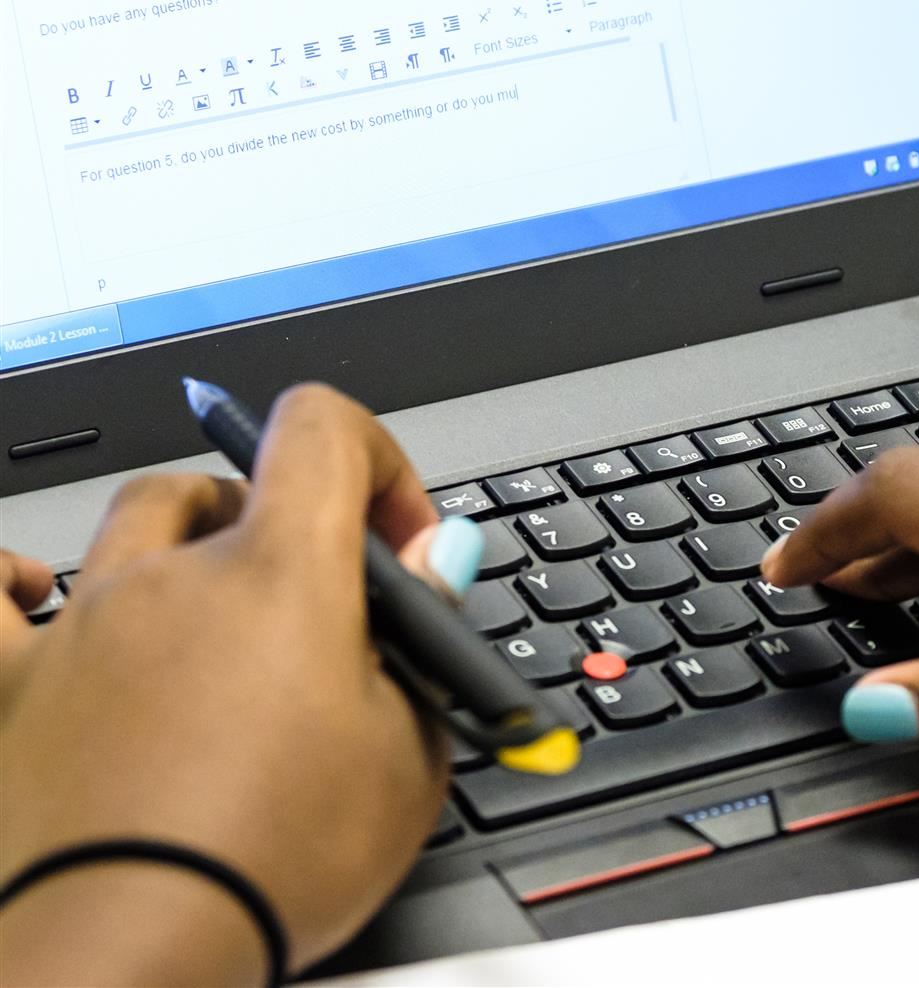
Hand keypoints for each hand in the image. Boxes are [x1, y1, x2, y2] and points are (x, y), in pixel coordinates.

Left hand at [0, 385, 483, 985]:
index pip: (324, 429)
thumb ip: (423, 643)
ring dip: (182, 550)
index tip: (399, 541)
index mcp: (279, 571)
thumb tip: (432, 566)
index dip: (376, 462)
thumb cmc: (265, 867)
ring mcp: (79, 626)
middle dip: (285, 526)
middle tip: (315, 610)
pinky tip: (35, 592)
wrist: (118, 968)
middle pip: (229, 485)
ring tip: (210, 627)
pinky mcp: (8, 690)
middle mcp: (171, 574)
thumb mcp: (406, 757)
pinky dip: (12, 585)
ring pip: (130, 525)